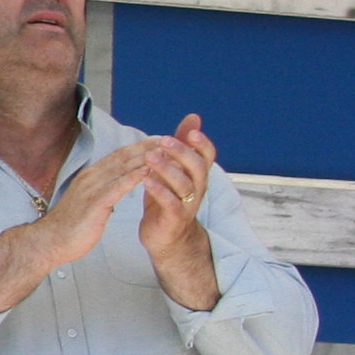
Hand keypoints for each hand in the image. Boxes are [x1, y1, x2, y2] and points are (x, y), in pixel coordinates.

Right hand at [27, 138, 158, 270]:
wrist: (50, 241)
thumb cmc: (70, 225)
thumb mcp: (88, 201)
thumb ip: (102, 191)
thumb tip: (115, 187)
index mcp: (90, 176)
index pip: (118, 155)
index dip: (139, 146)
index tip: (158, 140)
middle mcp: (91, 178)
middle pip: (123, 157)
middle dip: (146, 147)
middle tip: (168, 139)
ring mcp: (92, 189)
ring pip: (122, 168)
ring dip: (144, 158)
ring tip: (165, 151)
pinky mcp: (94, 203)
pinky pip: (117, 187)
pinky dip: (133, 177)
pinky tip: (147, 171)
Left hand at [139, 114, 220, 309]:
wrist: (167, 237)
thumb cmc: (168, 198)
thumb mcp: (175, 169)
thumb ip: (182, 144)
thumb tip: (193, 117)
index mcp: (197, 174)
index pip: (207, 155)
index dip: (202, 143)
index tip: (191, 131)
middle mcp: (197, 187)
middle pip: (196, 167)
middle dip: (182, 152)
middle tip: (164, 140)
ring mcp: (188, 204)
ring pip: (184, 184)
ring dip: (168, 169)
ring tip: (151, 157)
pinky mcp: (174, 218)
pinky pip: (171, 203)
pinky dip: (160, 191)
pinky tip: (147, 181)